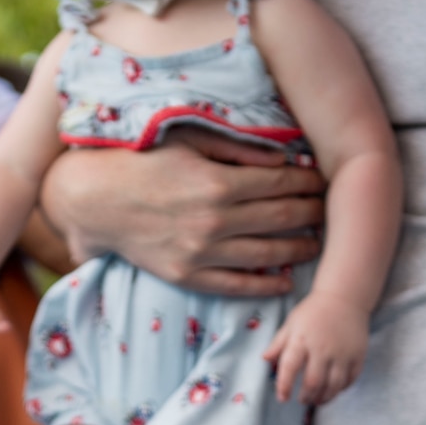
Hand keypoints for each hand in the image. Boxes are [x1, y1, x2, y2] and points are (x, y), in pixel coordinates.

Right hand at [39, 130, 323, 297]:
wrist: (94, 200)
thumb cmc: (141, 161)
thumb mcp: (186, 139)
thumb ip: (235, 147)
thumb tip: (281, 157)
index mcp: (216, 183)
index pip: (279, 183)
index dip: (307, 182)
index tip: (325, 180)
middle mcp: (214, 221)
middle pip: (279, 218)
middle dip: (311, 213)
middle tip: (331, 211)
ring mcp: (201, 253)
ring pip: (266, 255)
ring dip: (298, 249)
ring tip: (318, 245)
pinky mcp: (188, 276)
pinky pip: (237, 285)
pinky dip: (266, 285)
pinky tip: (287, 281)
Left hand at [265, 292, 370, 404]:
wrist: (344, 297)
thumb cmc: (314, 311)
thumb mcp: (291, 323)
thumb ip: (278, 344)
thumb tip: (265, 360)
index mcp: (301, 340)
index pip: (289, 368)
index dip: (283, 386)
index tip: (282, 397)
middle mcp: (322, 348)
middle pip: (313, 383)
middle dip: (306, 396)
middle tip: (302, 399)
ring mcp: (342, 353)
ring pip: (333, 386)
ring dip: (323, 397)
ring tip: (317, 400)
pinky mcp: (358, 355)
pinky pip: (349, 380)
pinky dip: (341, 389)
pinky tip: (334, 389)